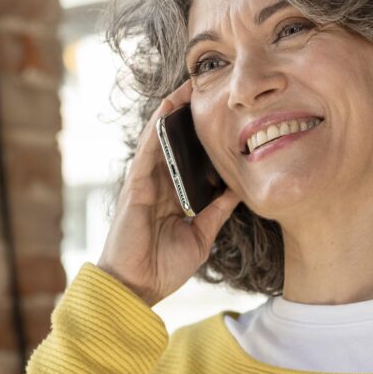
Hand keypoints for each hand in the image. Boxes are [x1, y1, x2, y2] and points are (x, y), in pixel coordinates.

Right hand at [97, 77, 241, 305]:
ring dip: (173, 111)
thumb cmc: (163, 268)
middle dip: (189, 116)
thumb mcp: (200, 237)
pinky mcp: (135, 185)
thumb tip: (237, 190)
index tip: (224, 115)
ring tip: (190, 85)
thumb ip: (216, 212)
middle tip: (209, 87)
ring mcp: (145, 183)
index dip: (203, 137)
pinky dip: (158, 127)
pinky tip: (169, 107)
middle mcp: (158, 184)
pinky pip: (148, 149)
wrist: (137, 288)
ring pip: (160, 138)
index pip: (190, 159)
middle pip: (176, 142)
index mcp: (174, 196)